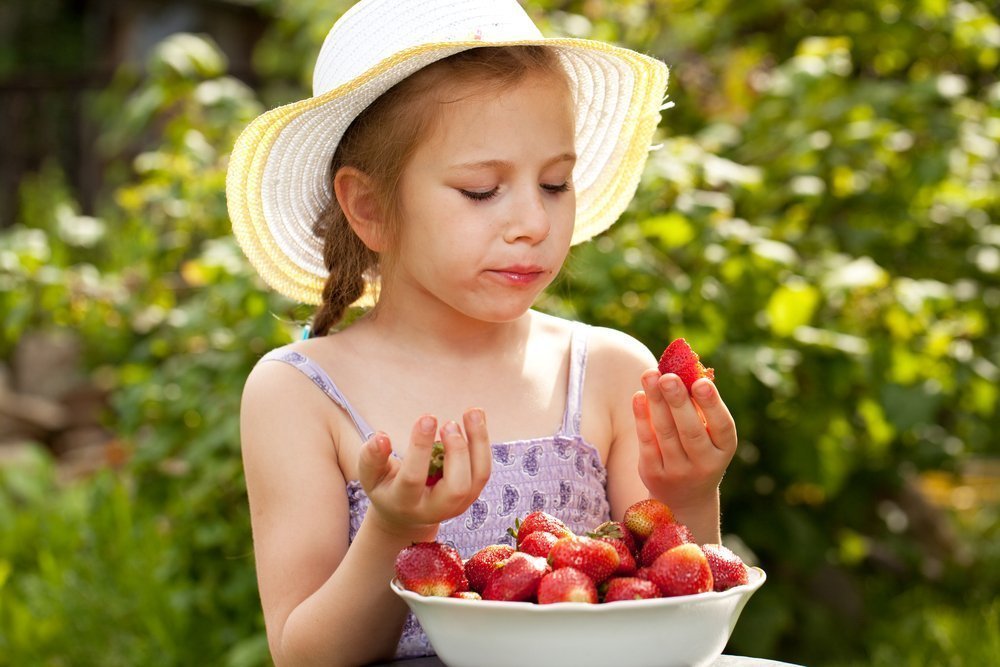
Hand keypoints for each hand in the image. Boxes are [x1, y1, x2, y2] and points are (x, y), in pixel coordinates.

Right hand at [358, 408, 491, 534]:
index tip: (426, 417)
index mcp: (406, 503)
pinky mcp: (472, 494)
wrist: (405, 514)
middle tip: (448, 423)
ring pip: (479, 475)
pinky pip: (483, 468)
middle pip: (457, 486)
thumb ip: (371, 457)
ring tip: (472, 412)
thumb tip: (381, 437)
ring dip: (479, 441)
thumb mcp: (370, 476)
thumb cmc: (386, 486)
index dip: (420, 447)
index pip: (414, 478)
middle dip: (457, 451)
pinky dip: (482, 442)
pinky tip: (475, 418)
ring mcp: (459, 504)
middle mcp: (436, 509)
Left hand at [632, 370, 736, 512]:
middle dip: (678, 401)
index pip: (722, 426)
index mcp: (724, 449)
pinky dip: (642, 418)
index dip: (711, 405)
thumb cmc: (699, 450)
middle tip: (667, 376)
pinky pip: (646, 442)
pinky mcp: (653, 473)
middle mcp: (704, 463)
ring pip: (665, 433)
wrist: (685, 496)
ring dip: (656, 402)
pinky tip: (639, 396)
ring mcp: (678, 471)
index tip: (700, 382)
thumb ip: (699, 406)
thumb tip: (682, 369)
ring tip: (649, 375)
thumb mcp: (709, 434)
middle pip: (690, 431)